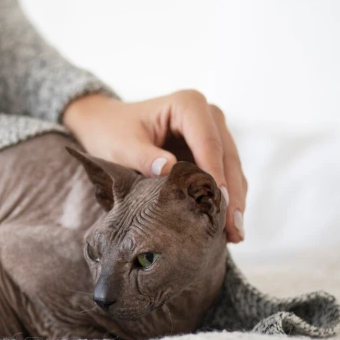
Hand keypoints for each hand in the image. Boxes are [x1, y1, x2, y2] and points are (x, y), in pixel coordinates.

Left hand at [62, 91, 246, 242]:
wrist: (106, 125)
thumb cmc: (112, 131)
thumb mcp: (121, 145)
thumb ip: (144, 157)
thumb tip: (170, 170)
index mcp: (188, 105)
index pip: (208, 143)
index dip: (216, 175)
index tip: (220, 203)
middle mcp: (208, 115)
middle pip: (227, 157)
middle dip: (231, 195)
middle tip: (233, 229)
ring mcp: (213, 133)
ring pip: (231, 169)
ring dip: (233, 202)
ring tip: (233, 234)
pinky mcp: (210, 152)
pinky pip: (224, 176)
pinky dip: (225, 200)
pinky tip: (225, 227)